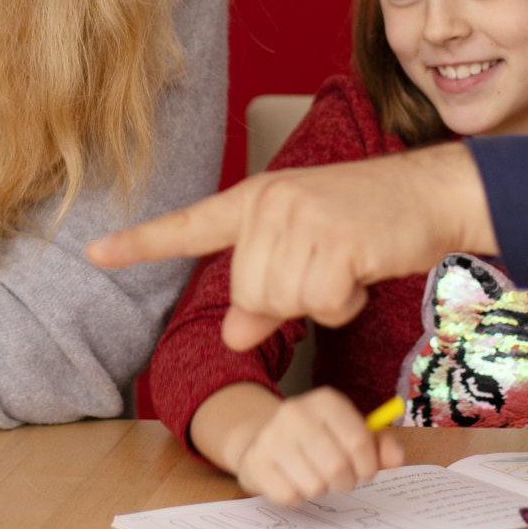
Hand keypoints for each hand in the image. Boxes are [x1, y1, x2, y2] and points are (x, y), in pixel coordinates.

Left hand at [89, 143, 494, 351]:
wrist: (433, 192)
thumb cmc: (370, 224)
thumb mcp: (309, 254)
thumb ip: (266, 294)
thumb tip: (231, 336)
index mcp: (256, 200)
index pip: (189, 226)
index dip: (140, 244)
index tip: (94, 253)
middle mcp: (270, 201)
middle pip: (249, 293)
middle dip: (290, 301)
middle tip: (328, 269)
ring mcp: (300, 216)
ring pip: (281, 301)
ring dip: (322, 301)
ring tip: (348, 265)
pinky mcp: (335, 238)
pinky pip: (321, 303)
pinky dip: (345, 303)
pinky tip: (363, 270)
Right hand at [225, 388, 405, 505]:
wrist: (264, 438)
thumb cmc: (318, 438)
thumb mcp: (350, 432)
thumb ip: (379, 445)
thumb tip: (396, 459)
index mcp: (326, 401)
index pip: (360, 442)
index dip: (368, 466)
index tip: (365, 471)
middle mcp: (296, 412)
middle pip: (337, 468)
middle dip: (345, 483)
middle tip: (341, 480)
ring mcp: (272, 437)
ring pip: (314, 486)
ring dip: (320, 490)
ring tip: (314, 477)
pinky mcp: (256, 462)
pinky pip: (290, 496)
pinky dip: (297, 497)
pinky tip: (293, 481)